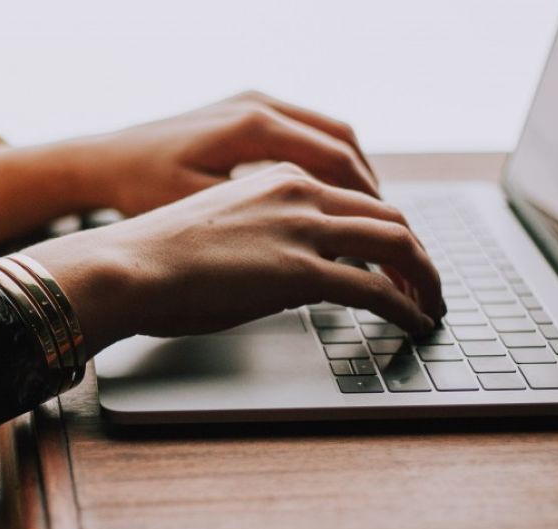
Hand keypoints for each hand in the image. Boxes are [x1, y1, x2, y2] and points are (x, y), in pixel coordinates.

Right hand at [21, 164, 442, 353]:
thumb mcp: (220, 229)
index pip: (355, 198)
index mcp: (279, 177)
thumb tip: (286, 274)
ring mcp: (303, 229)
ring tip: (431, 306)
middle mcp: (299, 193)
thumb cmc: (155, 257)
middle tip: (427, 284)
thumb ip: (264, 237)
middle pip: (389, 216)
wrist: (126, 266)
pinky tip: (413, 323)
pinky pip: (376, 289)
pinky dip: (406, 306)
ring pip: (397, 244)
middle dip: (418, 255)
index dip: (387, 230)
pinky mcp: (301, 271)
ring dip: (424, 278)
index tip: (397, 258)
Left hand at [64, 90, 378, 216]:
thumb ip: (262, 226)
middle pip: (343, 144)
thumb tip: (320, 251)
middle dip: (372, 192)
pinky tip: (331, 198)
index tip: (388, 238)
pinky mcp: (244, 111)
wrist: (101, 161)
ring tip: (371, 219)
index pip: (337, 162)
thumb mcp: (202, 213)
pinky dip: (328, 164)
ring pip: (329, 135)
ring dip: (354, 176)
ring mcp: (253, 103)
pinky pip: (305, 133)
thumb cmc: (140, 190)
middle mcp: (259, 106)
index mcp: (253, 127)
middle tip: (392, 234)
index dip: (369, 204)